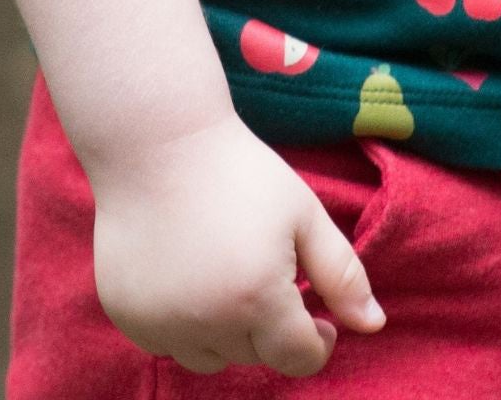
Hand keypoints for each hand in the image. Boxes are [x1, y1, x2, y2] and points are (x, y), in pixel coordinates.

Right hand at [90, 110, 386, 377]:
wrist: (157, 141)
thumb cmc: (239, 171)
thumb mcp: (303, 213)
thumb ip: (342, 275)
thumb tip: (374, 325)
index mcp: (257, 298)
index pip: (298, 358)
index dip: (318, 340)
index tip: (317, 314)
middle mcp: (205, 323)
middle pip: (254, 355)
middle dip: (271, 326)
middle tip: (267, 272)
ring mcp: (159, 322)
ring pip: (209, 357)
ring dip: (226, 332)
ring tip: (227, 274)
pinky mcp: (125, 314)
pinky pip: (165, 342)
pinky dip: (183, 323)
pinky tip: (188, 275)